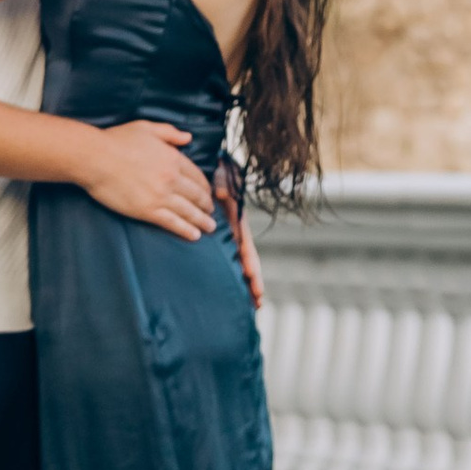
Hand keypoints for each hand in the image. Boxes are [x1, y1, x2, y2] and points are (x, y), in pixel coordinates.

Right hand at [86, 120, 213, 238]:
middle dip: (206, 205)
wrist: (95, 158)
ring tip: (210, 227)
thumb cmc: (117, 140)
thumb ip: (170, 133)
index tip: (208, 193)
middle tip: (211, 212)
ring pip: (188, 211)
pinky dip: (185, 229)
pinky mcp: (147, 211)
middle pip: (196, 195)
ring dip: (201, 221)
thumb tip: (188, 137)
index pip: (196, 175)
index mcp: (173, 158)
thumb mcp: (146, 128)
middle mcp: (171, 178)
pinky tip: (194, 235)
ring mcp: (160, 196)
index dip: (205, 186)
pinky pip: (172, 222)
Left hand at [217, 164, 265, 311]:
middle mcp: (234, 231)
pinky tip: (223, 285)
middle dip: (252, 282)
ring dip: (242, 280)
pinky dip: (227, 270)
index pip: (247, 249)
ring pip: (235, 261)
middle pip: (245, 260)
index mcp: (237, 221)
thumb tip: (218, 193)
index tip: (255, 287)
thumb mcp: (223, 174)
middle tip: (256, 304)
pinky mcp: (216, 233)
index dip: (251, 268)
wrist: (214, 164)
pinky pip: (222, 255)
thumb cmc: (220, 169)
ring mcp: (226, 233)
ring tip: (246, 303)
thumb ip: (221, 183)